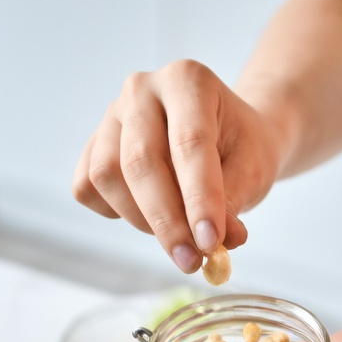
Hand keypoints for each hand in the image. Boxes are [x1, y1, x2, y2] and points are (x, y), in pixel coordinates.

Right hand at [72, 59, 288, 272]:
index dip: (199, 199)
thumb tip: (216, 244)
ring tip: (178, 234)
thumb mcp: (253, 169)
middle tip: (192, 261)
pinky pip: (87, 187)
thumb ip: (233, 203)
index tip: (212, 244)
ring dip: (141, 219)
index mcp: (187, 80)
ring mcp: (111, 115)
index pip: (189, 143)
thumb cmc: (242, 147)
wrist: (228, 133)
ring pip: (106, 176)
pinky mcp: (92, 144)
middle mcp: (142, 89)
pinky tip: (147, 213)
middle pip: (140, 161)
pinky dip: (115, 212)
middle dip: (167, 221)